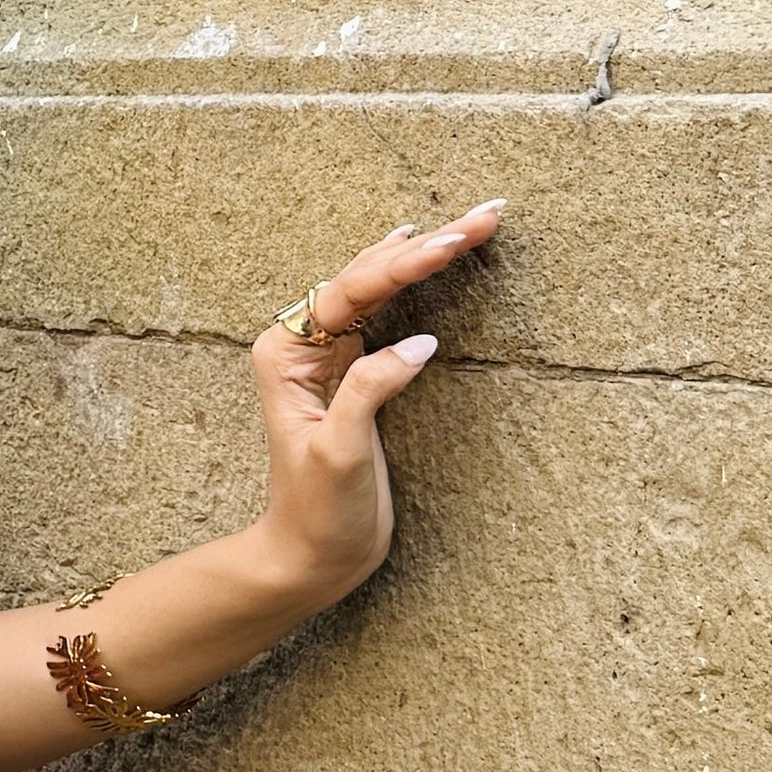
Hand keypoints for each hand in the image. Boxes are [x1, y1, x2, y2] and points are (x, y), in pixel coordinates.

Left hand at [251, 201, 503, 608]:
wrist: (312, 556)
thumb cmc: (317, 512)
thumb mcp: (339, 454)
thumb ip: (369, 391)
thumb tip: (420, 343)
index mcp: (286, 354)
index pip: (351, 292)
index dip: (404, 263)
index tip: (451, 241)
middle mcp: (301, 346)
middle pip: (367, 278)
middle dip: (427, 246)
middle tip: (485, 214)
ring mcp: (328, 356)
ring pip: (378, 289)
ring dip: (425, 255)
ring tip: (472, 224)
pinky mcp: (354, 373)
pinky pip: (384, 311)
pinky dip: (412, 281)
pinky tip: (423, 252)